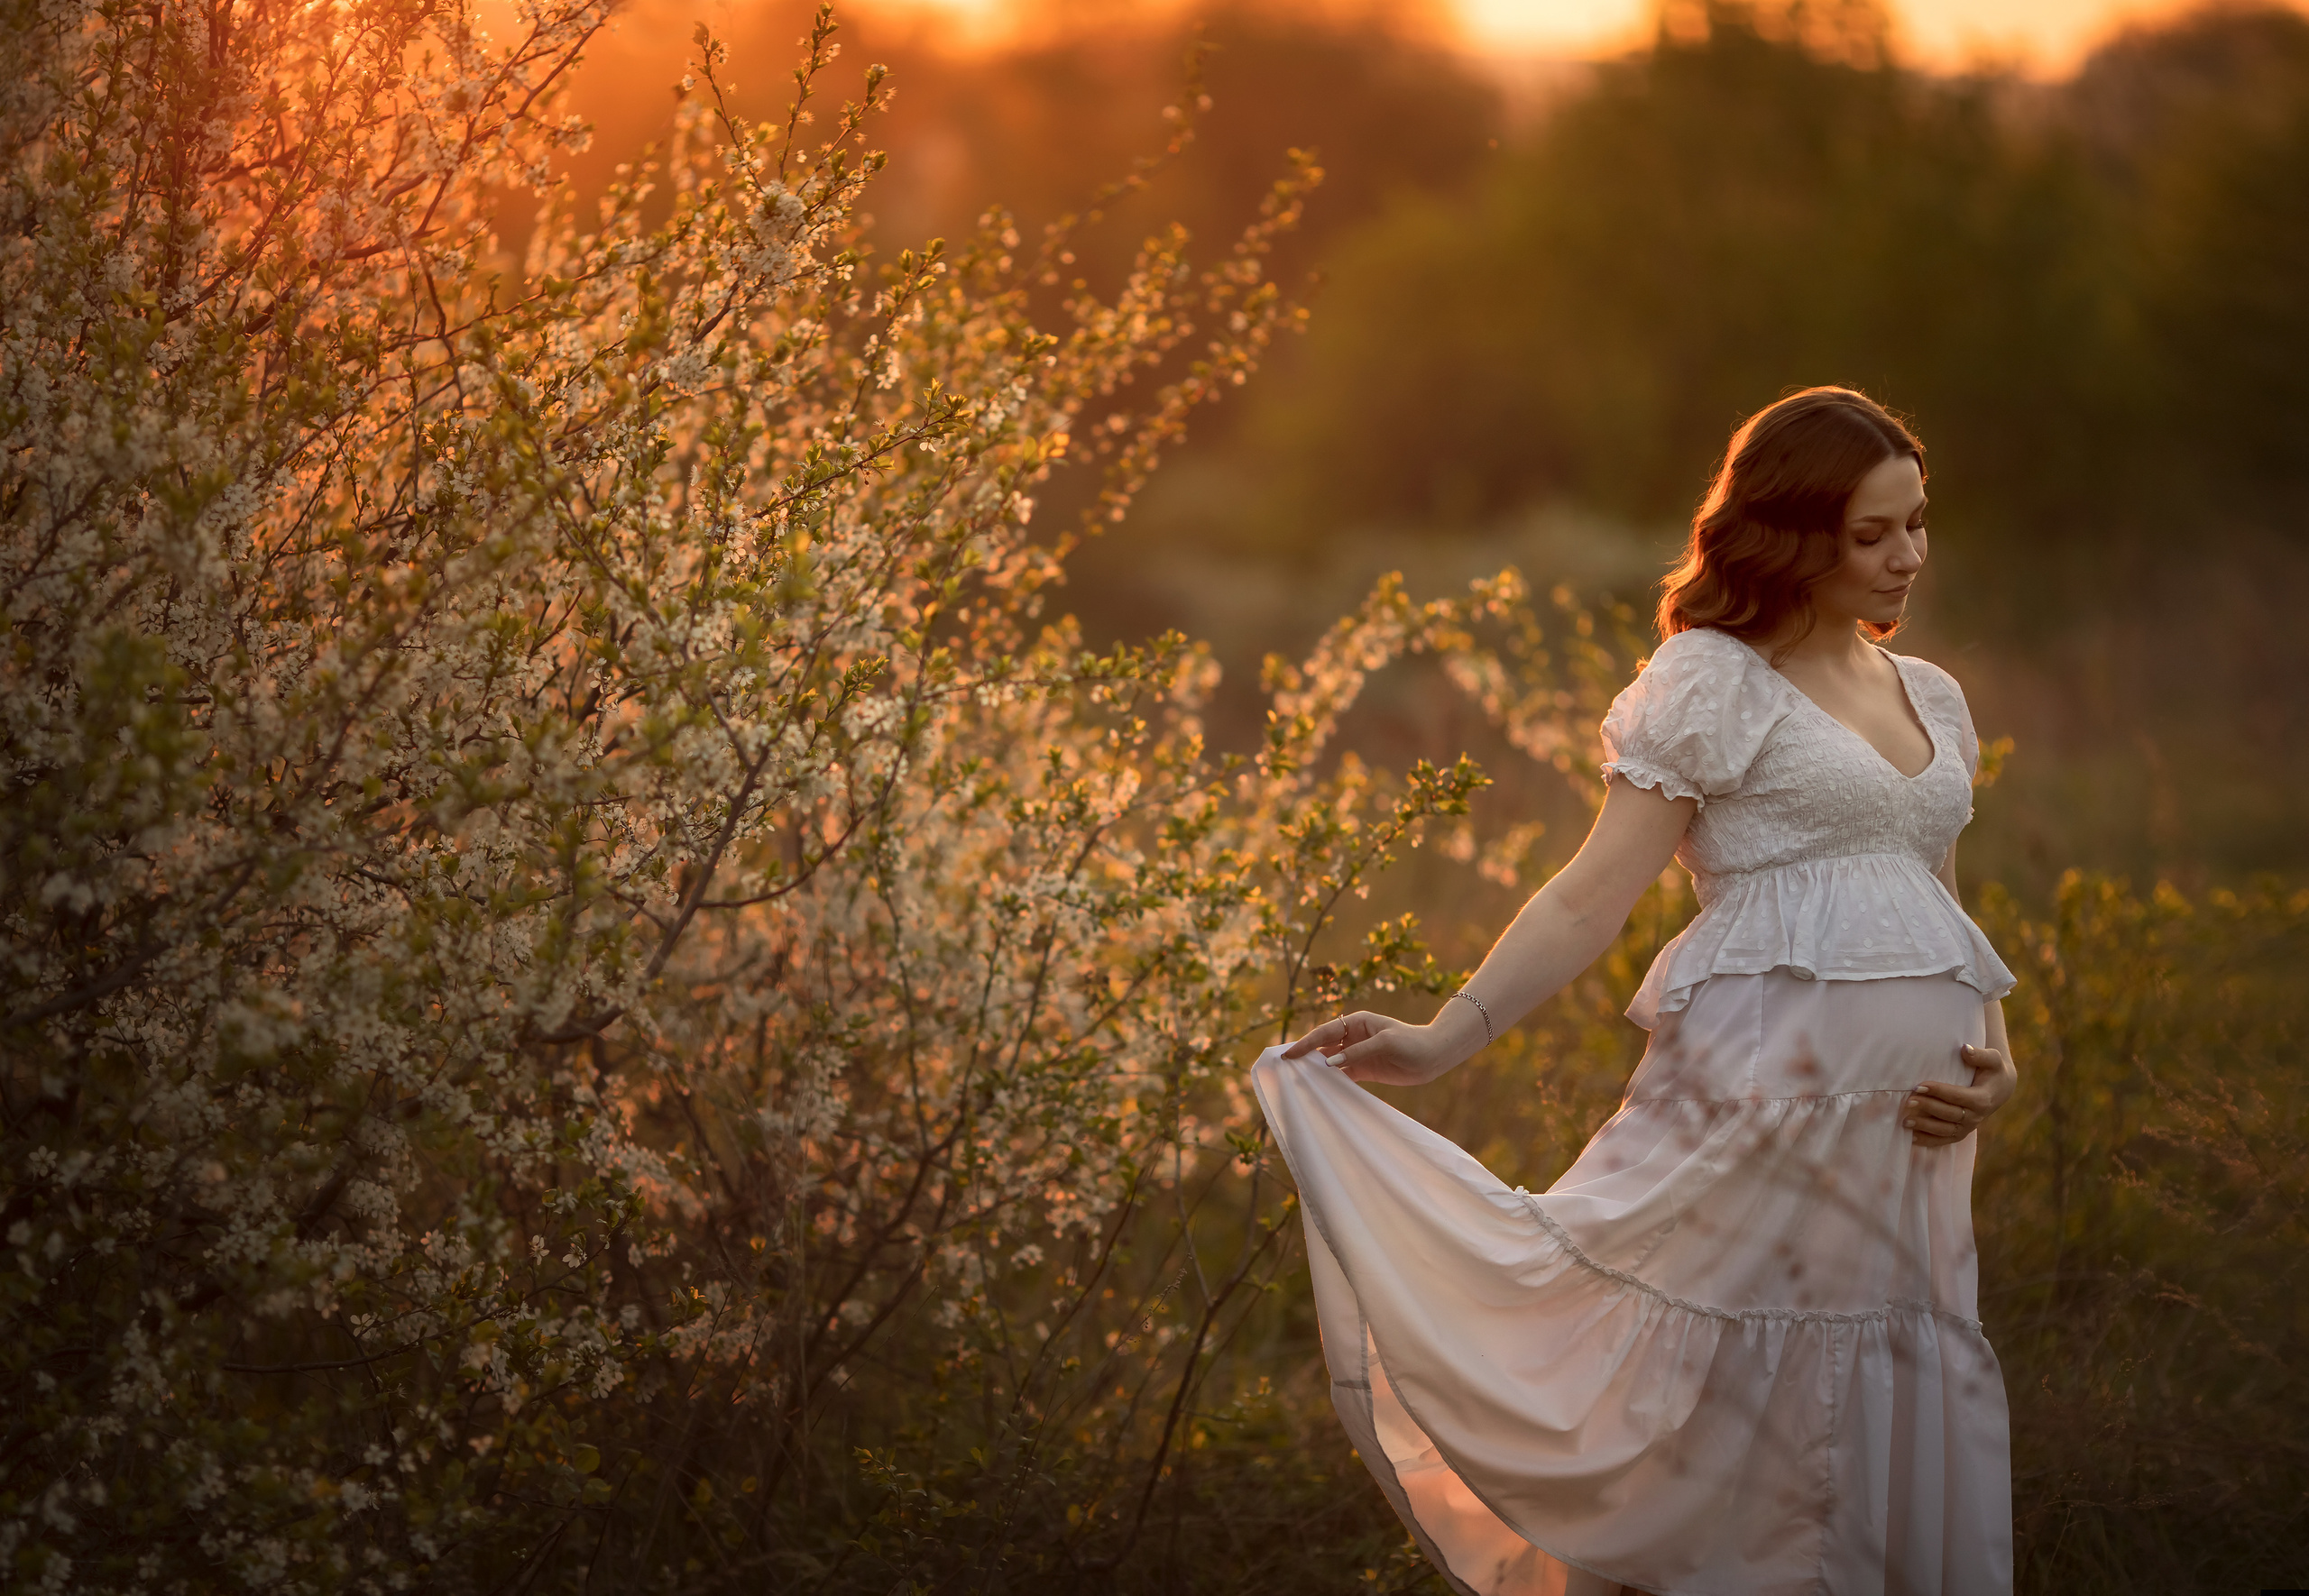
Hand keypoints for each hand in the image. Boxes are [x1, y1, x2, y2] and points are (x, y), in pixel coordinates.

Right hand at [1277, 1010, 1454, 1085]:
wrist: (1435, 1056)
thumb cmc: (1412, 1042)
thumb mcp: (1385, 1043)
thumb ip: (1357, 1052)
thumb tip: (1329, 1063)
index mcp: (1357, 1023)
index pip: (1325, 1033)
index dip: (1306, 1043)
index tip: (1289, 1054)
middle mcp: (1354, 1037)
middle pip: (1323, 1046)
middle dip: (1305, 1055)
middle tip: (1284, 1068)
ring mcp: (1358, 1054)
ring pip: (1330, 1061)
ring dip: (1316, 1069)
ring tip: (1297, 1080)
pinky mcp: (1364, 1070)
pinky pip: (1342, 1075)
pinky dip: (1331, 1081)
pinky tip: (1319, 1088)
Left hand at [1904, 1044, 2016, 1147]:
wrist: (1999, 1088)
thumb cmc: (1992, 1070)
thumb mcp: (1993, 1059)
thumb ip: (1980, 1055)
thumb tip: (1965, 1049)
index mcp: (1982, 1099)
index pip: (1958, 1096)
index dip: (1939, 1092)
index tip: (1919, 1086)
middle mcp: (1976, 1116)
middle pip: (1949, 1114)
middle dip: (1928, 1108)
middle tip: (1908, 1101)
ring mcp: (1968, 1127)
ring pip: (1945, 1130)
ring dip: (1925, 1127)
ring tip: (1905, 1121)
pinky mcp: (1961, 1132)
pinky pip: (1945, 1140)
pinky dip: (1929, 1141)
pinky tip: (1912, 1138)